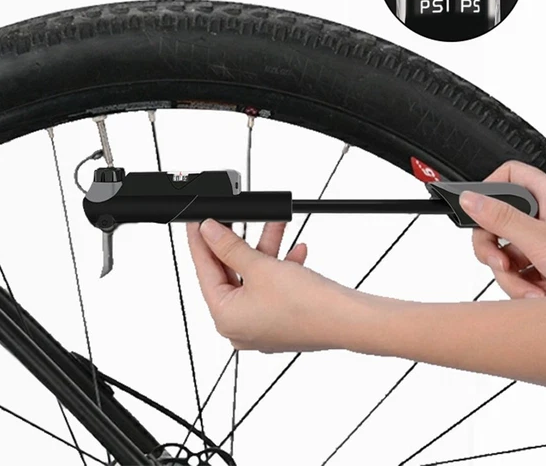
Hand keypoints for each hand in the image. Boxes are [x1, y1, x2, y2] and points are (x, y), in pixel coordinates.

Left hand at [185, 219, 359, 352]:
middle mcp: (239, 326)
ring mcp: (261, 324)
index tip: (196, 223)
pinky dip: (279, 267)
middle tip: (231, 218)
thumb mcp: (260, 266)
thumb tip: (209, 232)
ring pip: (254, 277)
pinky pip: (271, 287)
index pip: (204, 271)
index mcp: (225, 318)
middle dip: (239, 242)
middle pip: (230, 273)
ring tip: (274, 225)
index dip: (200, 242)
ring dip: (265, 250)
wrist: (348, 320)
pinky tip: (295, 250)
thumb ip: (229, 246)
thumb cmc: (306, 305)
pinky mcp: (281, 319)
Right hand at [459, 160, 545, 298]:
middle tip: (497, 261)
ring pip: (505, 253)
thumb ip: (501, 218)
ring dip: (511, 278)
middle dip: (493, 249)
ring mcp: (545, 245)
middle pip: (498, 221)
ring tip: (531, 290)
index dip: (490, 187)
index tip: (476, 209)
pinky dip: (522, 288)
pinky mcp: (545, 270)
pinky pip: (517, 274)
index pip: (511, 176)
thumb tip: (470, 198)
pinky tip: (538, 296)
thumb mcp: (542, 241)